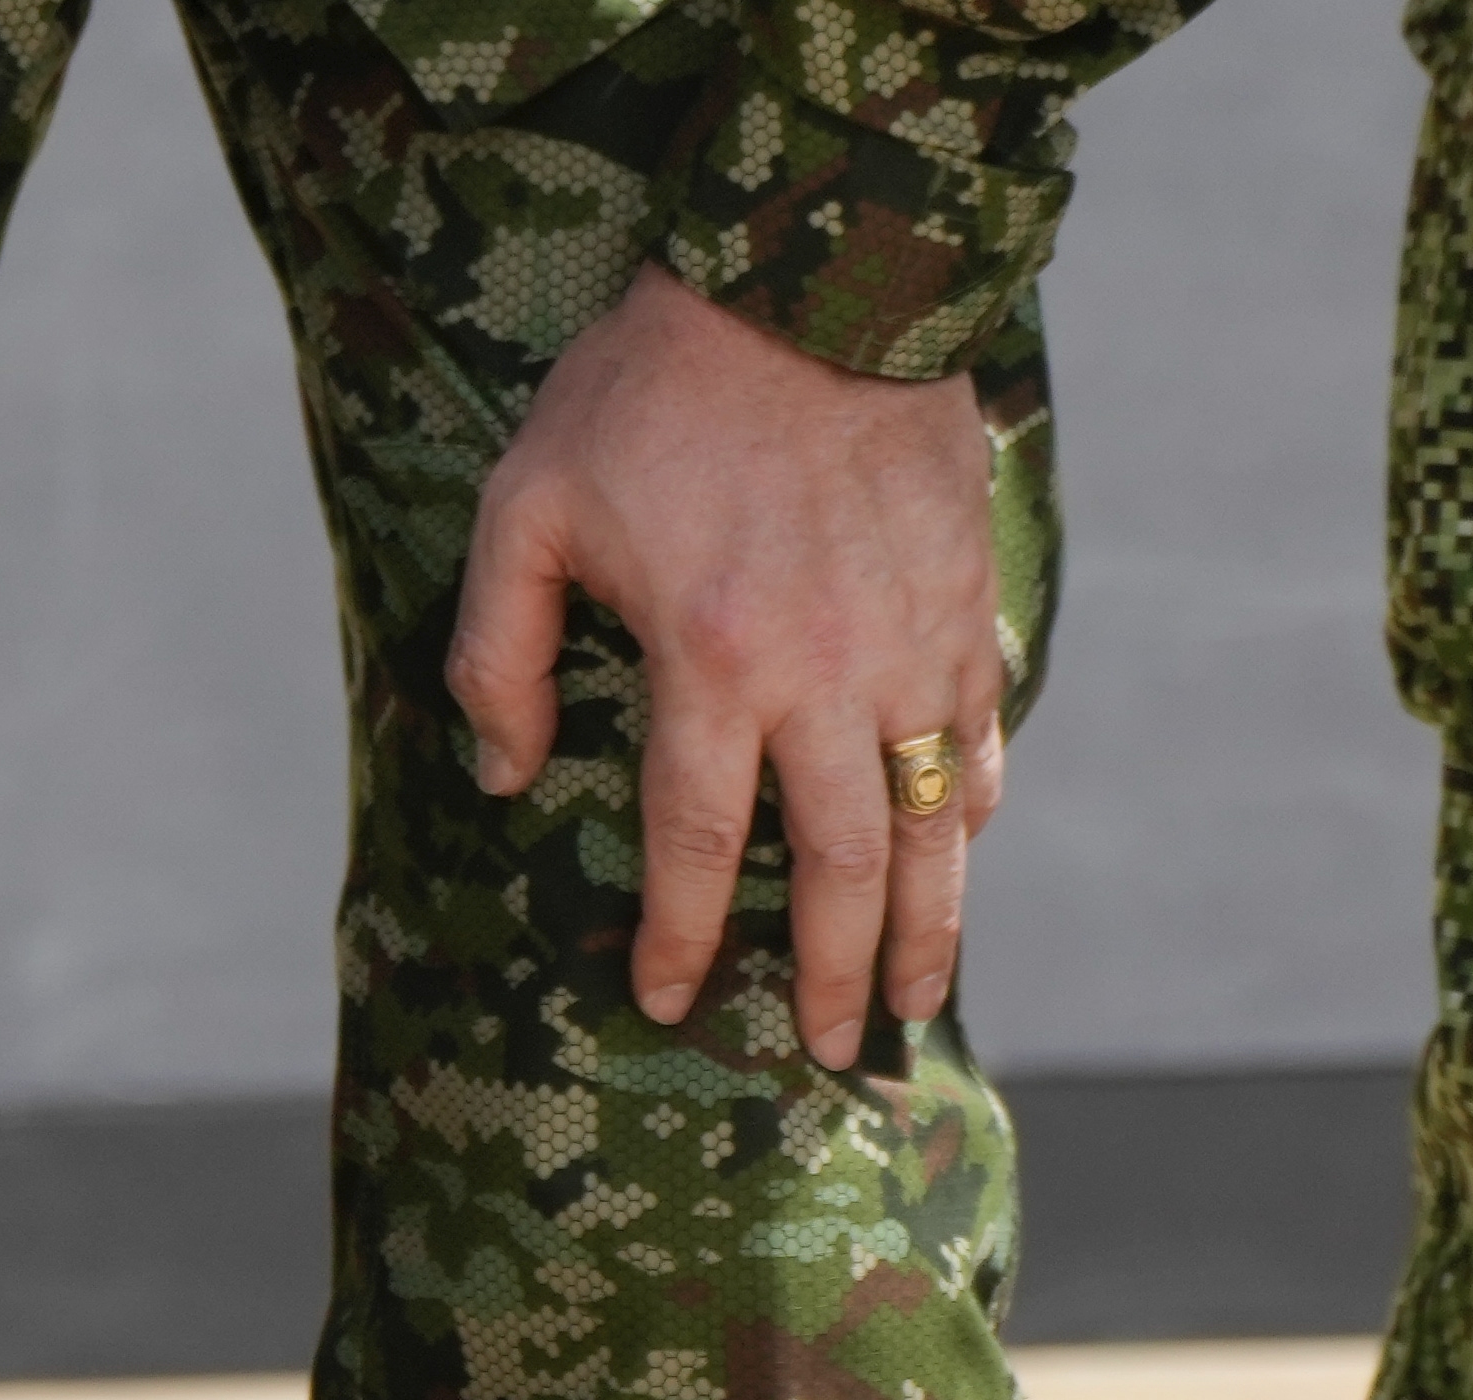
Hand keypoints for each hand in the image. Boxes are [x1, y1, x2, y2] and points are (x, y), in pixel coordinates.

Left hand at [450, 265, 1007, 1069]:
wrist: (815, 274)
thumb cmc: (649, 391)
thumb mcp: (525, 509)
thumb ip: (497, 653)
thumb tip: (500, 773)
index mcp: (713, 663)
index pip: (699, 845)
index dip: (686, 938)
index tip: (672, 1002)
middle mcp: (828, 673)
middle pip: (841, 866)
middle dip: (835, 973)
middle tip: (830, 1053)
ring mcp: (913, 641)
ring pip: (930, 821)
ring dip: (929, 922)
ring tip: (918, 1001)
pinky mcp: (963, 599)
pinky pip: (975, 732)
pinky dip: (967, 805)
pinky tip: (958, 854)